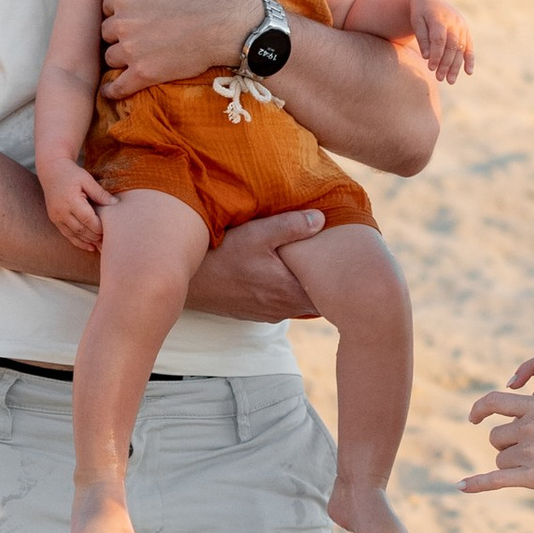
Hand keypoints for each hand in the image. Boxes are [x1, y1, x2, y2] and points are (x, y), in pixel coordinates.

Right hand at [38, 161, 112, 253]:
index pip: (87, 219)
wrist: (51, 170)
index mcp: (70, 200)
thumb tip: (116, 203)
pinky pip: (67, 234)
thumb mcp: (87, 179)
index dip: (99, 227)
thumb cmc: (71, 174)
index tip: (110, 230)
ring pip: (74, 235)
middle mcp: (61, 211)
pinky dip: (78, 242)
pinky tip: (90, 246)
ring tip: (102, 246)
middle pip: (81, 229)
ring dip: (88, 242)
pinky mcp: (54, 220)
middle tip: (109, 241)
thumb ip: (100, 193)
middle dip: (95, 237)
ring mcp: (56, 217)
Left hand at [101, 0, 258, 95]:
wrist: (229, 24)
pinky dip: (114, 89)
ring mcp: (132, 51)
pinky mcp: (143, 74)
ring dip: (121, 57)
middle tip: (139, 34)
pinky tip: (113, 89)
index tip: (136, 13)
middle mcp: (123, 23)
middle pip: (107, 32)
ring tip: (136, 55)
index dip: (121, 9)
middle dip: (120, 33)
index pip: (108, 5)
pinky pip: (118, 86)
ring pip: (111, 57)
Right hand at [193, 209, 328, 321]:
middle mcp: (280, 308)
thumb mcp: (256, 234)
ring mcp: (265, 313)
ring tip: (310, 266)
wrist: (186, 283)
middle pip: (315, 301)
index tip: (347, 266)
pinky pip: (279, 304)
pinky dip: (286, 291)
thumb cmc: (221, 256)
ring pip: (297, 303)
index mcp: (288, 291)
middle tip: (335, 263)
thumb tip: (322, 219)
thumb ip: (290, 226)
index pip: (328, 296)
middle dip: (324, 285)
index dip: (340, 283)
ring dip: (304, 288)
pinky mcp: (252, 312)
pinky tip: (281, 274)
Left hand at [408, 0, 474, 84]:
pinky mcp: (465, 30)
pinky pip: (469, 46)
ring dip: (456, 66)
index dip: (436, 54)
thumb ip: (422, 38)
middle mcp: (453, 21)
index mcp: (439, 17)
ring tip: (450, 81)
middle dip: (446, 63)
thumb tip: (427, 57)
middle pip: (452, 46)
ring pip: (460, 49)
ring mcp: (461, 26)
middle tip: (439, 78)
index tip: (430, 68)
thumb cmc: (420, 12)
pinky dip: (469, 59)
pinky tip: (468, 72)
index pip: (439, 39)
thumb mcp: (416, 22)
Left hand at [461, 362, 533, 498]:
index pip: (495, 401)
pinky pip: (495, 479)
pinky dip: (477, 483)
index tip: (473, 418)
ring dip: (516, 468)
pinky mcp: (533, 476)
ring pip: (501, 460)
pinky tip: (461, 486)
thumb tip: (513, 428)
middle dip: (509, 449)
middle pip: (497, 439)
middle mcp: (530, 424)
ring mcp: (530, 450)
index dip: (480, 409)